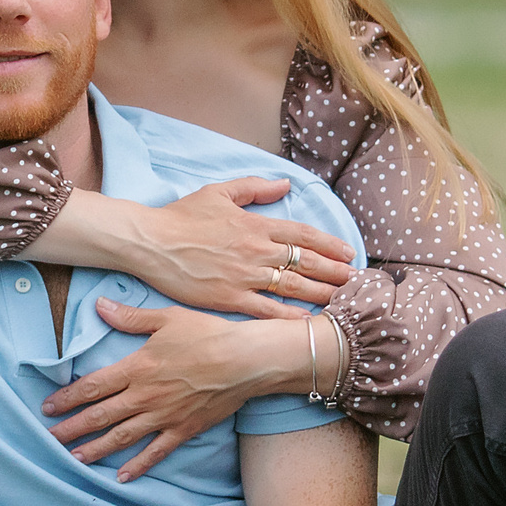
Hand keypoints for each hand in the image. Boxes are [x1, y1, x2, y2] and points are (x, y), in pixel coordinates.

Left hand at [45, 301, 308, 479]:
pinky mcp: (183, 429)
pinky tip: (122, 476)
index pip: (92, 386)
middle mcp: (145, 395)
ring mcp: (164, 416)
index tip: (47, 408)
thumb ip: (130, 317)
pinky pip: (156, 452)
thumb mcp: (167, 318)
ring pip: (122, 437)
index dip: (67, 398)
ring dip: (95, 449)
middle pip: (100, 415)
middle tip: (48, 439)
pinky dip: (138, 465)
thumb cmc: (208, 334)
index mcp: (137, 367)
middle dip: (72, 429)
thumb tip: (99, 306)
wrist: (247, 360)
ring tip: (74, 459)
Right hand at [128, 179, 353, 318]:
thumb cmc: (181, 216)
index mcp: (255, 225)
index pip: (302, 235)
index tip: (348, 253)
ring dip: (320, 293)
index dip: (329, 245)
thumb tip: (284, 184)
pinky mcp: (229, 298)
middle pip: (305, 262)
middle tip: (356, 280)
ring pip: (292, 286)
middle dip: (334, 271)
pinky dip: (288, 316)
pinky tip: (307, 321)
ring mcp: (243, 276)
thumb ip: (254, 188)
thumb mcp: (218, 192)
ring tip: (341, 300)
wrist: (150, 242)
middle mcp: (255, 251)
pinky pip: (266, 309)